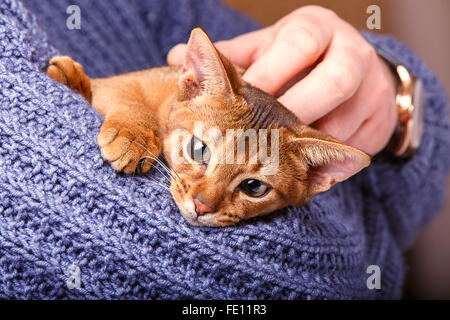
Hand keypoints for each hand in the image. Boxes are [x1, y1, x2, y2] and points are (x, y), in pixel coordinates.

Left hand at [167, 6, 397, 154]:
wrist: (353, 72)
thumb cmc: (296, 62)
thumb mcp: (266, 51)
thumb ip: (229, 58)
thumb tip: (177, 56)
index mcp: (318, 30)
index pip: (298, 44)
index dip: (268, 74)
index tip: (237, 101)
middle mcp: (352, 55)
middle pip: (334, 81)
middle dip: (296, 110)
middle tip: (260, 138)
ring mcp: (372, 90)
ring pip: (346, 120)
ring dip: (309, 144)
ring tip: (274, 160)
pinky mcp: (380, 121)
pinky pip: (354, 146)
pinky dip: (326, 164)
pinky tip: (299, 172)